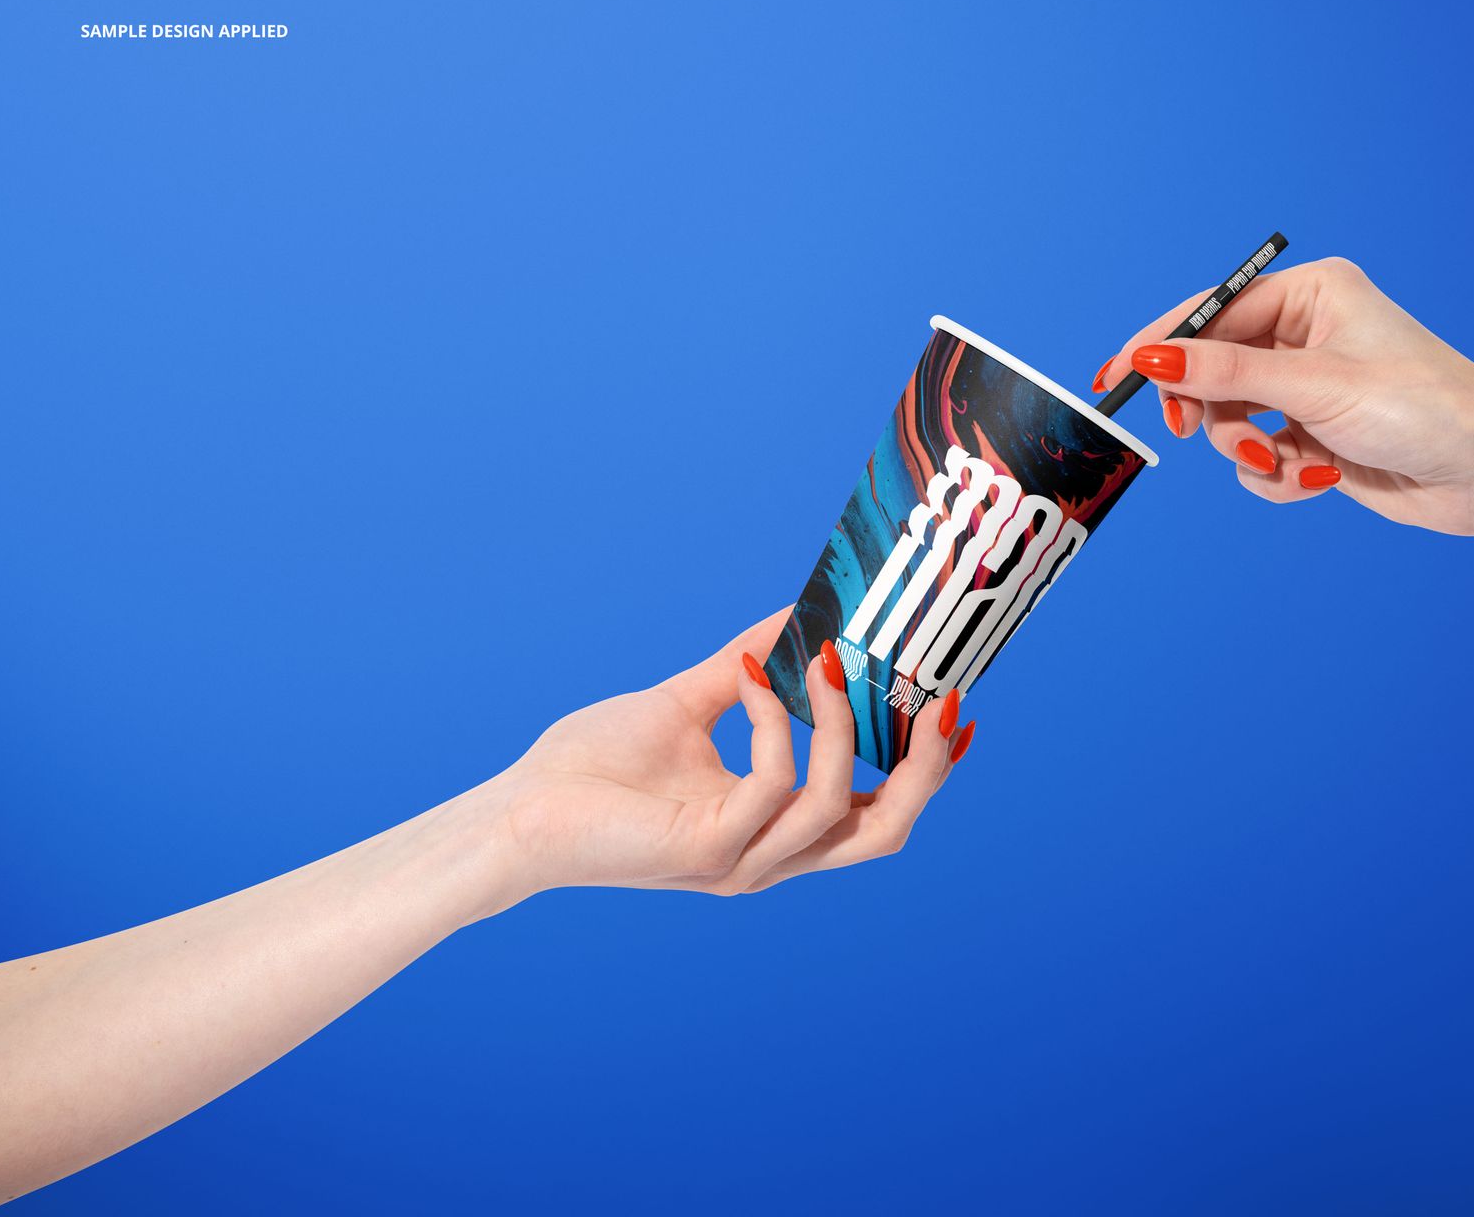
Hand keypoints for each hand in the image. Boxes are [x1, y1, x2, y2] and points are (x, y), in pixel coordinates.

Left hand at [485, 609, 969, 895]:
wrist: (518, 813)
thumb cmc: (591, 767)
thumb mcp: (686, 705)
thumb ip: (745, 669)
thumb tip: (797, 614)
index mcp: (774, 830)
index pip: (877, 816)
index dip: (928, 772)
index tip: (955, 708)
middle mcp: (770, 856)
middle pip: (888, 833)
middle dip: (927, 769)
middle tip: (941, 699)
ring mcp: (743, 859)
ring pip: (840, 807)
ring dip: (845, 725)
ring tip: (826, 662)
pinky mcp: (709, 849)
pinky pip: (775, 784)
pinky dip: (777, 724)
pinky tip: (754, 682)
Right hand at [1095, 257, 1473, 535]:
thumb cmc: (1424, 409)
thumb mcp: (1314, 386)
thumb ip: (1226, 374)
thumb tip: (1151, 356)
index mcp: (1312, 293)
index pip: (1212, 313)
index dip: (1161, 346)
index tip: (1115, 376)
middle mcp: (1308, 333)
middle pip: (1213, 369)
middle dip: (1213, 410)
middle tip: (1193, 433)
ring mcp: (1310, 387)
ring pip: (1233, 420)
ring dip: (1252, 450)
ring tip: (1288, 461)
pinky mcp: (1316, 435)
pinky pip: (1261, 456)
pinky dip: (1279, 474)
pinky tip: (1320, 477)